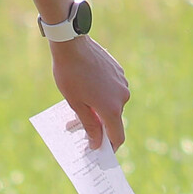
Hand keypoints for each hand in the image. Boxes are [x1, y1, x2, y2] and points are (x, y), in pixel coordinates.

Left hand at [52, 36, 129, 150]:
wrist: (71, 43)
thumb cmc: (70, 74)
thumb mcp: (75, 104)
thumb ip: (89, 126)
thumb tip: (97, 143)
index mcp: (112, 108)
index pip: (117, 137)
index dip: (110, 147)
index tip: (99, 150)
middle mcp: (122, 96)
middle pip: (113, 119)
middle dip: (98, 124)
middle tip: (77, 124)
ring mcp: (122, 82)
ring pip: (112, 102)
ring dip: (99, 106)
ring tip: (79, 101)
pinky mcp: (119, 71)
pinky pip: (112, 89)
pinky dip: (102, 93)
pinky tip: (86, 85)